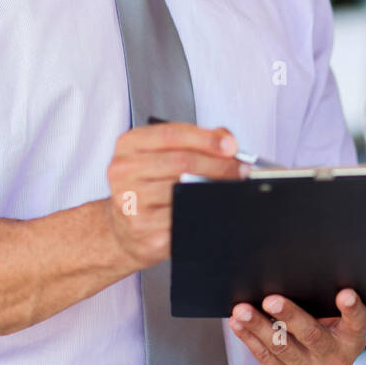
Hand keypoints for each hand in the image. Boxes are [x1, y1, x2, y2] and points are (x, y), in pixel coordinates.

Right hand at [105, 121, 245, 271]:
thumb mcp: (162, 154)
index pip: (172, 134)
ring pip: (183, 189)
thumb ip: (194, 140)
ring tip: (234, 186)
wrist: (124, 230)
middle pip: (181, 162)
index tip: (230, 145)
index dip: (206, 138)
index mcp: (129, 145)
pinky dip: (204, 211)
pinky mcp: (143, 229)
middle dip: (218, 164)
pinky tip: (216, 207)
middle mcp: (124, 171)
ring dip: (215, 188)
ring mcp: (131, 201)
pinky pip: (182, 217)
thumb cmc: (148, 186)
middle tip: (241, 168)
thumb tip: (227, 142)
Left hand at [230, 289, 365, 364]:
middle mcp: (332, 356)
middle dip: (290, 316)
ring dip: (258, 326)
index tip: (345, 294)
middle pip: (312, 335)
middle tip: (272, 300)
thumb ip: (330, 303)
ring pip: (280, 346)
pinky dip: (248, 337)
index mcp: (351, 338)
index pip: (357, 322)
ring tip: (244, 310)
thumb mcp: (340, 321)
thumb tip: (299, 273)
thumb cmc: (330, 333)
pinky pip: (263, 356)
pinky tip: (238, 322)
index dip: (352, 308)